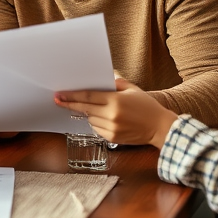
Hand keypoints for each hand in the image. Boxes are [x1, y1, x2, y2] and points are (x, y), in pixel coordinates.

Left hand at [54, 78, 177, 148]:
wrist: (160, 127)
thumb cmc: (147, 106)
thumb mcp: (133, 89)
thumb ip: (115, 83)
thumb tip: (101, 78)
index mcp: (115, 100)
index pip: (88, 96)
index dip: (72, 95)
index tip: (60, 94)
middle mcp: (111, 115)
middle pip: (84, 108)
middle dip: (69, 104)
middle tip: (58, 100)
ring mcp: (111, 128)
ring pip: (90, 119)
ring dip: (89, 113)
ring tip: (101, 110)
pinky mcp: (112, 138)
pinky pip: (97, 129)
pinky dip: (97, 123)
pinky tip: (106, 119)